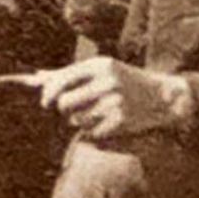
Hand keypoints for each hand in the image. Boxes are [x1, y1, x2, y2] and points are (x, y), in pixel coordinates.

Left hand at [36, 56, 195, 140]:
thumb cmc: (123, 80)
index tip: (45, 102)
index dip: (48, 93)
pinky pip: (91, 133)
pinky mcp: (122, 121)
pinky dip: (93, 131)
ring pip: (76, 119)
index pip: (62, 79)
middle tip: (72, 108)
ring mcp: (115, 102)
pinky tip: (105, 123)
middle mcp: (107, 82)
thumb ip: (68, 72)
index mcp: (100, 65)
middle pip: (64, 103)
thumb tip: (35, 76)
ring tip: (93, 114)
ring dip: (79, 120)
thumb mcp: (99, 69)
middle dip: (64, 108)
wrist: (163, 96)